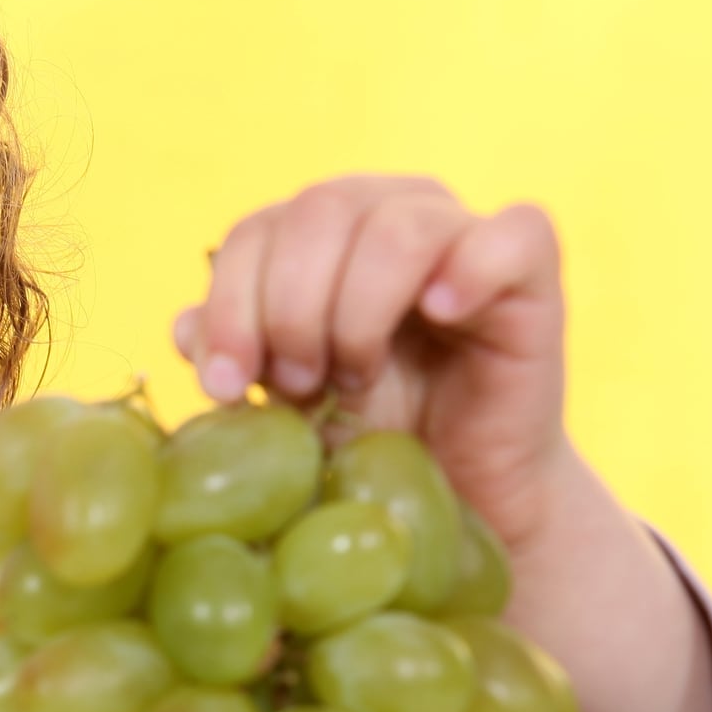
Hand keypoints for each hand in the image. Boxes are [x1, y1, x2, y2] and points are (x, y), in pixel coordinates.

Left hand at [180, 174, 711, 711]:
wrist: (457, 499)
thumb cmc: (364, 442)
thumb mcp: (280, 404)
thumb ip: (233, 358)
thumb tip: (182, 326)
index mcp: (320, 233)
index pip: (258, 228)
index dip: (232, 302)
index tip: (229, 387)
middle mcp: (390, 213)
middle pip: (319, 211)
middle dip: (289, 309)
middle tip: (298, 386)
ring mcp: (462, 236)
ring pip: (397, 227)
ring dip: (359, 311)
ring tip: (357, 378)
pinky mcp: (529, 274)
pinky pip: (510, 233)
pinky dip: (468, 269)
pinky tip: (439, 315)